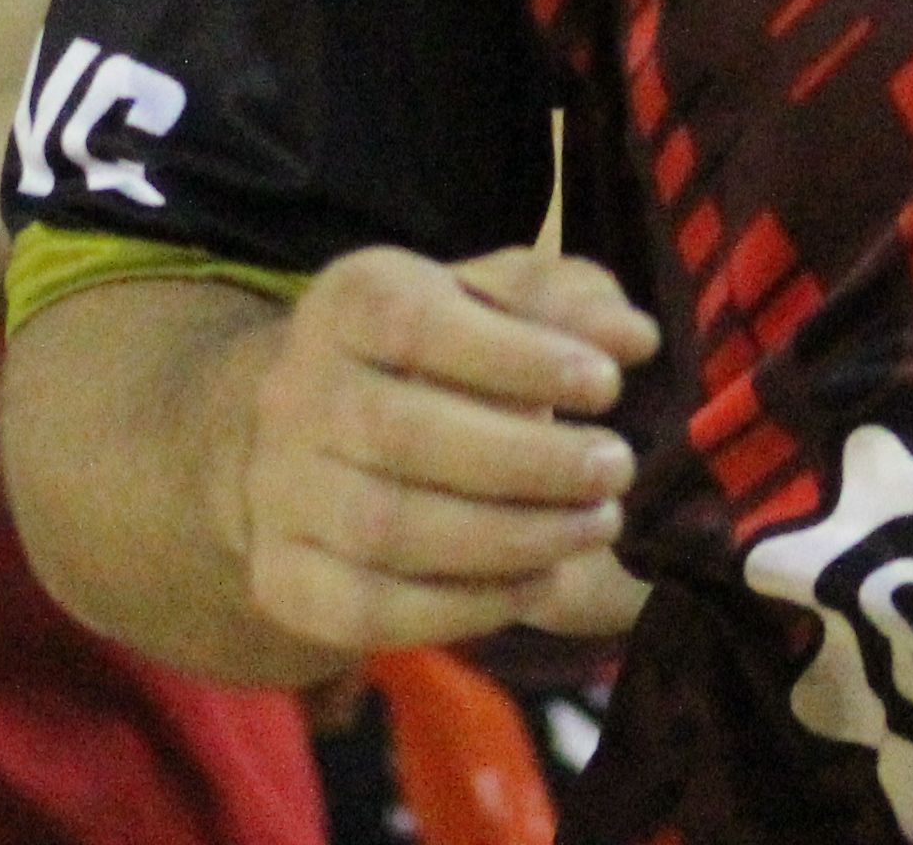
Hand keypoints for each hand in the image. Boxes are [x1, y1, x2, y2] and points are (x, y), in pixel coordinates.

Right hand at [223, 241, 662, 654]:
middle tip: (616, 469)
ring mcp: (279, 492)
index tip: (607, 385)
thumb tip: (633, 338)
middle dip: (528, 460)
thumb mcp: (497, 302)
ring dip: (510, 538)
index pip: (413, 323)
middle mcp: (296, 393)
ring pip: (386, 529)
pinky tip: (538, 582)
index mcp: (348, 301)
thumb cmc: (437, 356)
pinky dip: (465, 606)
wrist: (315, 443)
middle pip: (400, 434)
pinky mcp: (283, 580)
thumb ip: (567, 304)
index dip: (515, 357)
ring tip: (595, 526)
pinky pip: (366, 611)